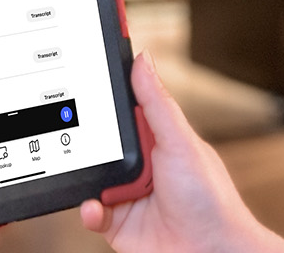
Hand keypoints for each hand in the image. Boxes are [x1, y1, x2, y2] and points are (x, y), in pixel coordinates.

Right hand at [79, 52, 283, 252]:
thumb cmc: (211, 200)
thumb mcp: (180, 142)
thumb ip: (157, 103)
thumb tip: (142, 60)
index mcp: (157, 139)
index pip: (124, 109)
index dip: (104, 95)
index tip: (82, 74)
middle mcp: (139, 165)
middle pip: (100, 142)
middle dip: (85, 139)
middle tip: (73, 133)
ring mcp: (126, 194)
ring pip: (90, 176)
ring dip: (85, 176)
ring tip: (90, 176)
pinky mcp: (116, 223)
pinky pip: (90, 211)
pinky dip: (87, 210)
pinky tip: (95, 207)